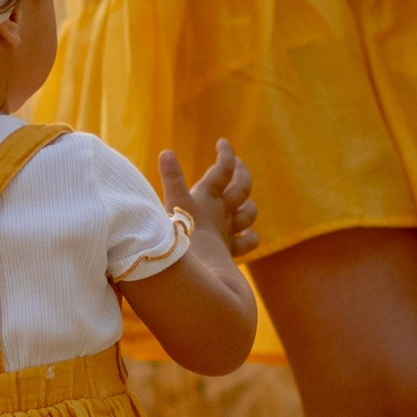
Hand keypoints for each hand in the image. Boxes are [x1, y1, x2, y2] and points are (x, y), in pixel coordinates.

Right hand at [159, 138, 255, 263]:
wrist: (200, 274)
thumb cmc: (183, 240)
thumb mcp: (174, 205)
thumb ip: (172, 178)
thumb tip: (166, 152)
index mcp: (207, 198)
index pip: (223, 169)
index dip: (226, 154)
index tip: (223, 142)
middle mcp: (221, 213)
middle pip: (242, 187)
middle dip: (242, 173)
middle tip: (239, 164)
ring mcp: (227, 233)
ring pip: (248, 213)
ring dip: (248, 203)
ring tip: (245, 199)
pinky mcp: (228, 252)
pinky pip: (247, 242)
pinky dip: (250, 236)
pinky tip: (248, 235)